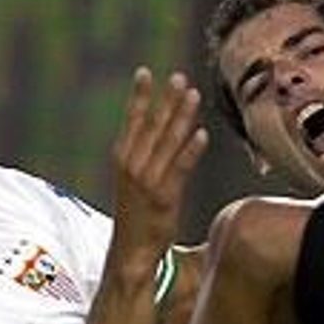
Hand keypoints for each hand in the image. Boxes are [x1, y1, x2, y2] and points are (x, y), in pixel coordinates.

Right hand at [107, 69, 208, 283]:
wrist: (129, 251)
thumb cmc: (135, 214)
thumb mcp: (132, 179)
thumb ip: (142, 154)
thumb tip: (157, 129)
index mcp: (122, 159)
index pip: (131, 121)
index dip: (139, 96)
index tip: (145, 72)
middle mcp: (132, 166)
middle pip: (152, 126)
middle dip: (166, 100)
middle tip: (179, 77)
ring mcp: (147, 181)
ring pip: (167, 142)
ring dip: (181, 116)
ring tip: (193, 95)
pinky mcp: (164, 197)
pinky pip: (180, 168)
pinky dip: (190, 151)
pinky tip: (202, 134)